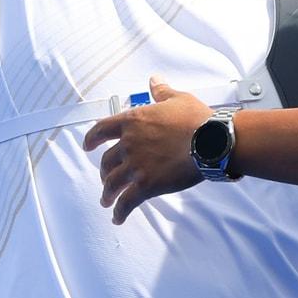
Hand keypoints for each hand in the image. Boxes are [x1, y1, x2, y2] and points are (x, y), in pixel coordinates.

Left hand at [82, 77, 210, 224]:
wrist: (210, 142)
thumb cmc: (196, 119)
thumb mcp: (177, 99)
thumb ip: (161, 91)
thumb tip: (154, 80)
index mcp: (133, 121)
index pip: (102, 129)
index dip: (91, 138)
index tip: (87, 145)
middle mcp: (129, 143)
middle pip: (107, 161)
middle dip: (104, 172)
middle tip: (107, 178)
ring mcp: (136, 166)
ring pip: (112, 183)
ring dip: (107, 194)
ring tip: (107, 201)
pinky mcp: (146, 185)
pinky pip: (126, 202)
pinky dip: (120, 211)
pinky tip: (118, 217)